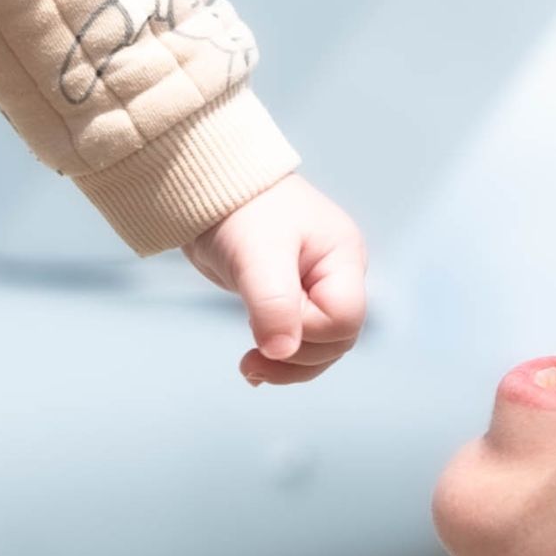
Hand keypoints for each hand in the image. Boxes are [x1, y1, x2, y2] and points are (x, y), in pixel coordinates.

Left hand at [184, 174, 368, 384]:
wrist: (211, 187)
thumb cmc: (241, 209)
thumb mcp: (257, 255)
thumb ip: (273, 304)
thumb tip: (282, 352)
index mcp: (342, 257)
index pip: (345, 318)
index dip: (309, 332)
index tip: (266, 319)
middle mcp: (336, 275)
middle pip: (337, 340)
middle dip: (297, 358)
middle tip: (253, 359)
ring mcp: (315, 287)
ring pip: (319, 347)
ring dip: (287, 365)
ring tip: (249, 368)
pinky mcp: (291, 297)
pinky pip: (297, 340)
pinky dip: (278, 357)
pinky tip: (253, 364)